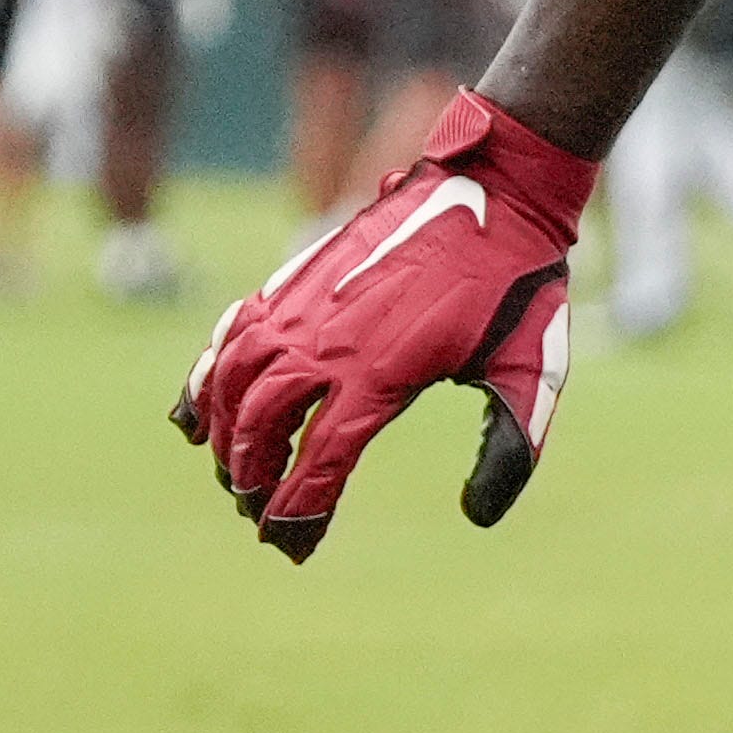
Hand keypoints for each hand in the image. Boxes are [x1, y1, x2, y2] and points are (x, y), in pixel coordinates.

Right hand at [172, 90, 597, 559]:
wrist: (495, 190)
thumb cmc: (519, 286)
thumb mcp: (535, 371)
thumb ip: (511, 445)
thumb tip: (479, 516)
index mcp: (384, 368)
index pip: (324, 454)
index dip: (302, 504)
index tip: (291, 542)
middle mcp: (330, 337)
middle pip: (262, 420)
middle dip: (252, 474)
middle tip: (259, 514)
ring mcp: (305, 302)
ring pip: (234, 375)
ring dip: (224, 429)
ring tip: (231, 472)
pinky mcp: (295, 276)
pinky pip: (232, 329)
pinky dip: (206, 371)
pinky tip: (198, 409)